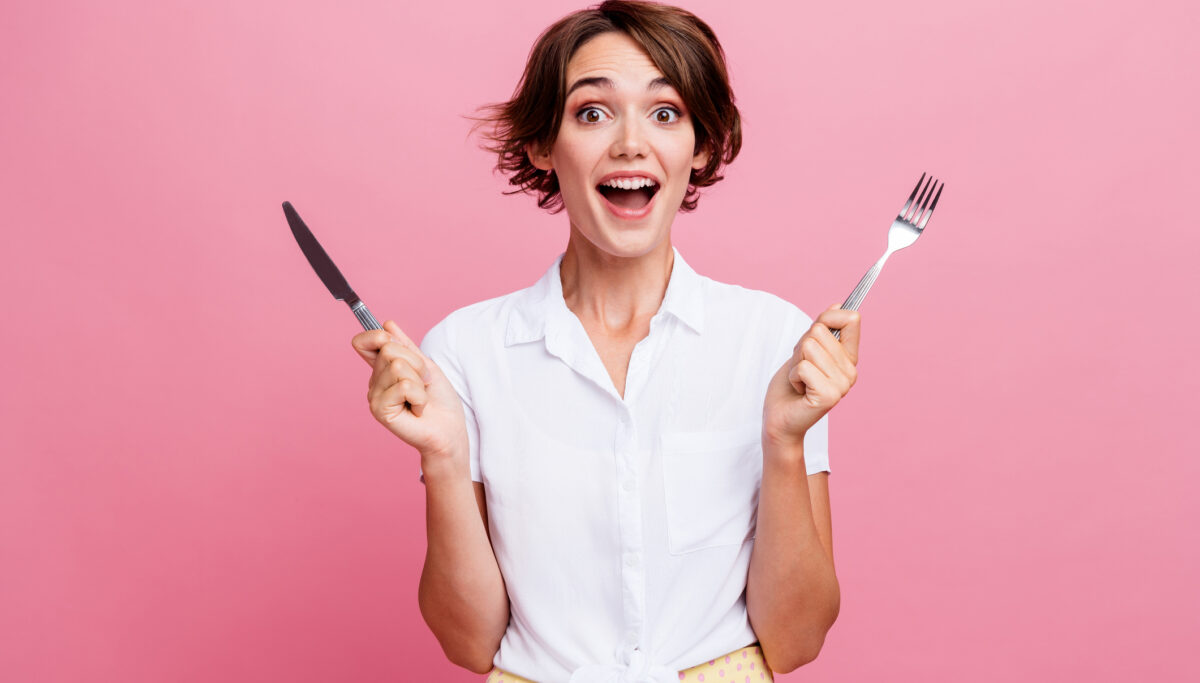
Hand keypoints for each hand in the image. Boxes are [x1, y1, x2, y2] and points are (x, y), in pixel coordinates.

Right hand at [351, 320, 468, 461]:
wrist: (449, 431)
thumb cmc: (440, 401)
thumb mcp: (426, 365)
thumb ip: (406, 346)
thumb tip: (387, 324)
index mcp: (381, 370)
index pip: (363, 342)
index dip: (378, 336)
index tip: (397, 344)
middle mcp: (373, 383)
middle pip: (388, 349)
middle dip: (416, 363)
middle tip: (424, 383)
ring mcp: (374, 397)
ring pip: (397, 366)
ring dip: (420, 381)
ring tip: (421, 398)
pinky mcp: (380, 410)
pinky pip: (404, 385)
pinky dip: (420, 396)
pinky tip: (418, 410)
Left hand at [763, 305, 860, 447]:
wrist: (780, 419)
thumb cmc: (791, 386)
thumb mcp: (806, 351)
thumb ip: (823, 330)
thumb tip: (838, 305)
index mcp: (849, 359)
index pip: (851, 319)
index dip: (828, 317)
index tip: (816, 331)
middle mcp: (851, 371)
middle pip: (819, 331)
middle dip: (800, 347)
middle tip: (801, 369)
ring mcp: (842, 385)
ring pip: (809, 347)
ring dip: (795, 363)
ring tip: (800, 380)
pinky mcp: (829, 396)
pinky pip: (803, 367)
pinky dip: (793, 376)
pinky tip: (799, 391)